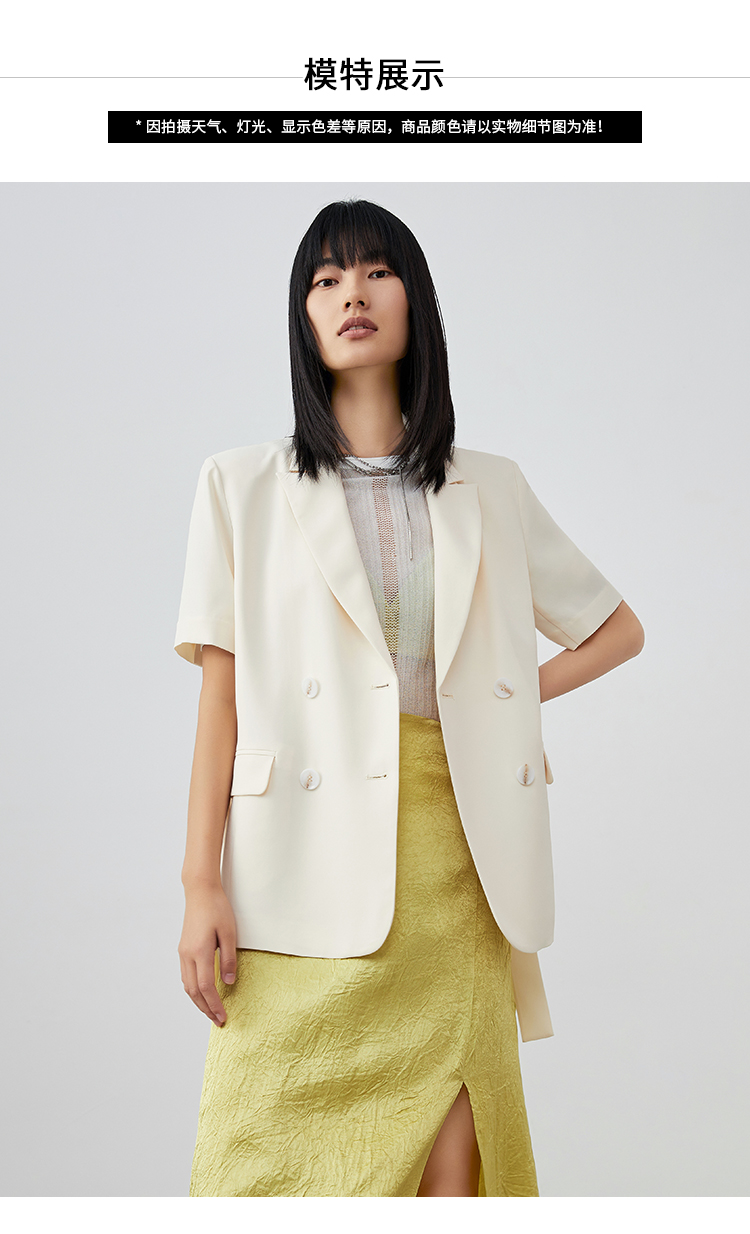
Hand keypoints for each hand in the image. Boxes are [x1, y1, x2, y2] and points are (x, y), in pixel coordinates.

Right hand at [178, 882, 236, 1026]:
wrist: (200, 891)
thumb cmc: (217, 908)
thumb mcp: (229, 933)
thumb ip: (228, 958)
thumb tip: (229, 982)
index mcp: (199, 952)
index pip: (206, 987)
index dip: (214, 1005)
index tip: (224, 1017)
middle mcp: (187, 955)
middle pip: (193, 991)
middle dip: (206, 1009)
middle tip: (219, 1021)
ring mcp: (183, 953)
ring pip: (187, 985)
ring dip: (198, 1001)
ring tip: (211, 1011)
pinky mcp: (183, 949)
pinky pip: (186, 976)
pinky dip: (193, 989)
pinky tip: (202, 993)